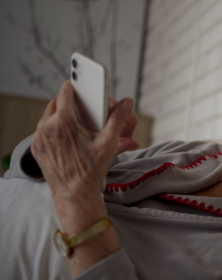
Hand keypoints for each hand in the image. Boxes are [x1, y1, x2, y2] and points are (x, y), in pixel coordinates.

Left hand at [31, 81, 133, 229]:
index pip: (66, 92)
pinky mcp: (37, 148)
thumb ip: (118, 118)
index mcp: (63, 122)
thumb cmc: (91, 170)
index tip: (82, 84)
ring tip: (79, 125)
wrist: (74, 195)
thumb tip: (127, 102)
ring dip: (62, 116)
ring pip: (49, 117)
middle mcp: (46, 127)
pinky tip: (70, 138)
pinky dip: (55, 130)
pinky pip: (44, 131)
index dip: (76, 86)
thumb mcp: (108, 142)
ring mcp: (39, 138)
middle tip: (86, 111)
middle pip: (57, 103)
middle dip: (71, 103)